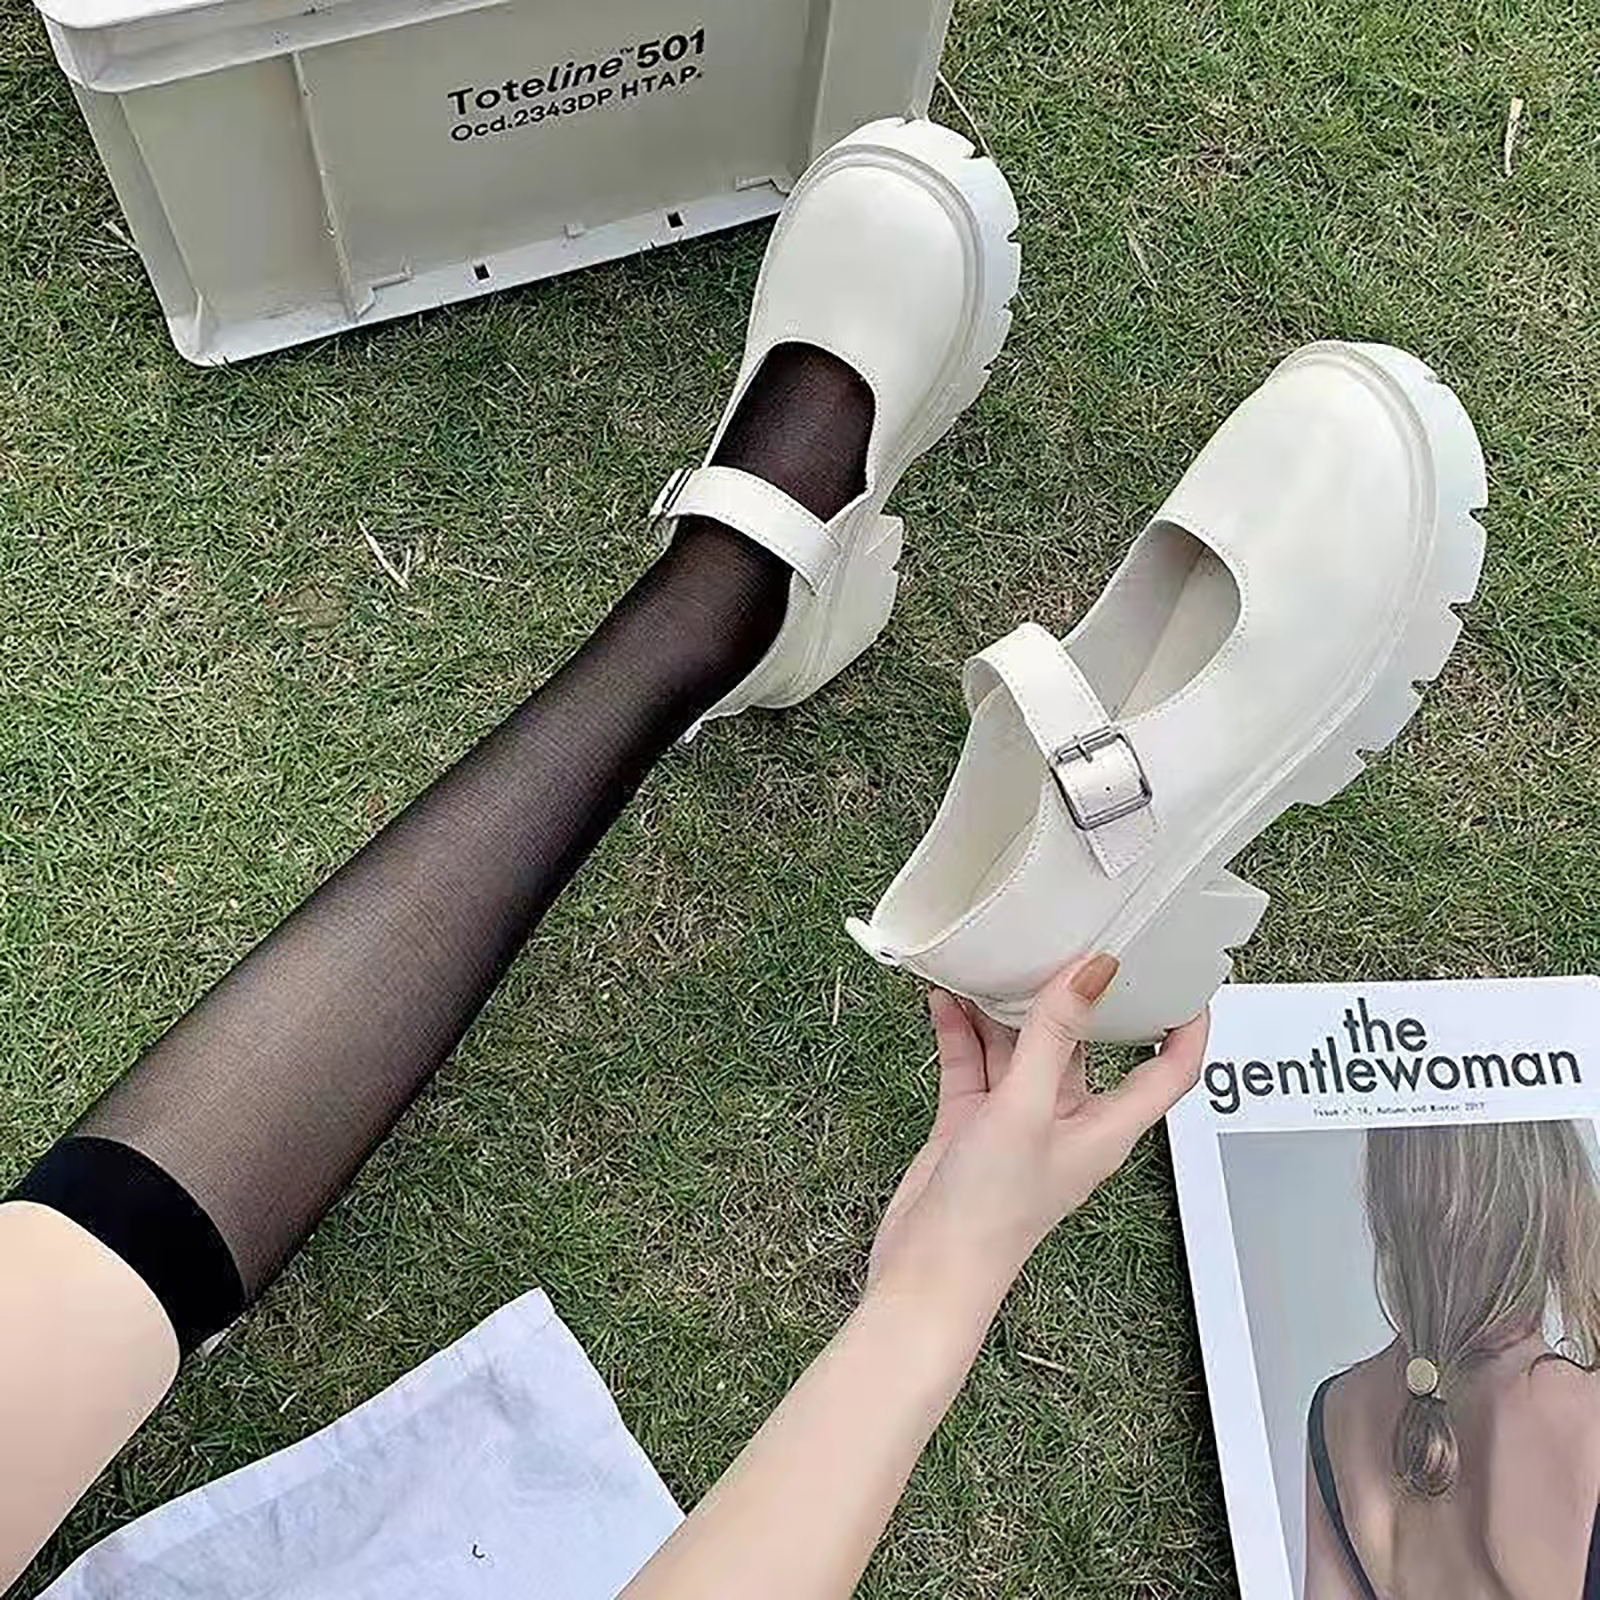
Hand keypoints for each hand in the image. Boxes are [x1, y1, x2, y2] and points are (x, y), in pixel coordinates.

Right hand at [865, 955, 1208, 1327]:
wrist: (927, 1271)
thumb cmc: (990, 1215)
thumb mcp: (1027, 1108)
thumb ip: (1056, 1034)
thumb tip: (1093, 970)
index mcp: (1106, 1127)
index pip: (1169, 1070)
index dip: (1186, 1025)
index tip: (1185, 976)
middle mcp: (1068, 1120)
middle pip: (1085, 1044)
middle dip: (1076, 996)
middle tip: (1071, 939)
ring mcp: (1019, 1121)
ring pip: (1022, 1047)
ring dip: (1006, 1009)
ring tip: (993, 960)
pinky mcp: (975, 1124)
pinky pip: (974, 1064)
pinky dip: (962, 1031)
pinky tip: (945, 999)